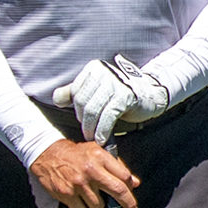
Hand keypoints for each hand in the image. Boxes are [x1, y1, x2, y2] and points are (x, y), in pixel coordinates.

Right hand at [30, 140, 139, 207]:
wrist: (48, 154)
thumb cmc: (75, 153)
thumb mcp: (97, 152)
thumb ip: (117, 166)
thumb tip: (134, 182)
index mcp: (100, 157)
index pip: (124, 176)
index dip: (131, 189)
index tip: (132, 196)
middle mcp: (91, 170)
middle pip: (118, 191)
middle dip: (129, 205)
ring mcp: (79, 184)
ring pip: (99, 206)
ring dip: (99, 206)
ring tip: (92, 197)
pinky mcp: (67, 194)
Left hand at [50, 55, 170, 144]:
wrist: (151, 94)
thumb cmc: (122, 94)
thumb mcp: (97, 90)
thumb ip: (76, 92)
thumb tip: (56, 98)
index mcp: (94, 68)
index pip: (75, 92)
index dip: (77, 110)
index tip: (83, 121)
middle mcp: (103, 72)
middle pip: (82, 102)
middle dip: (84, 120)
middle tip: (88, 131)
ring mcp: (115, 82)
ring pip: (92, 110)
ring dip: (91, 128)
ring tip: (93, 137)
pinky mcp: (125, 95)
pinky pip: (107, 116)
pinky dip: (102, 130)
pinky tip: (102, 139)